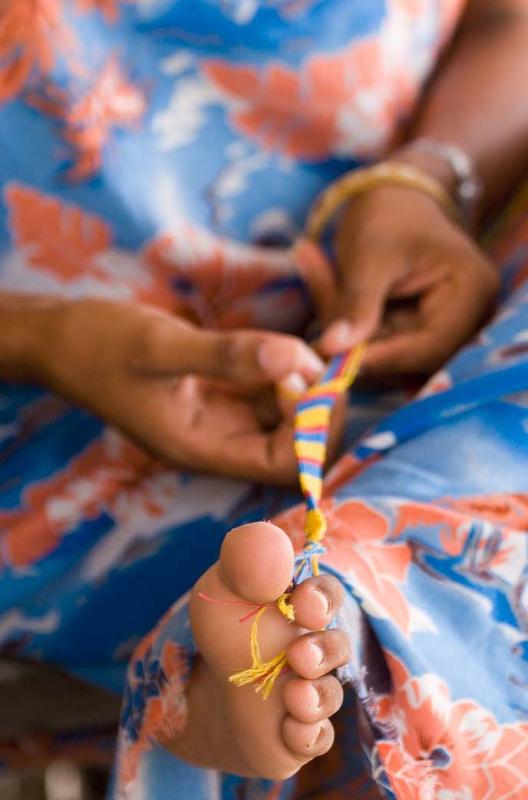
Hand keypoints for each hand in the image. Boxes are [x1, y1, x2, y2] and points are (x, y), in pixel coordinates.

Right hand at [25, 298, 326, 484]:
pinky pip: (265, 390)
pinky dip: (284, 370)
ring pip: (282, 417)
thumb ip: (227, 356)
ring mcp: (218, 417)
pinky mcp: (216, 392)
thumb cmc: (99, 346)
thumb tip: (295, 360)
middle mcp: (217, 441)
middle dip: (314, 408)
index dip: (310, 430)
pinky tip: (287, 345)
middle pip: (292, 446)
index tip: (311, 380)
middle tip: (318, 360)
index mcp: (202, 448)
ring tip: (310, 348)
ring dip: (304, 387)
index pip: (283, 465)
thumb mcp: (160, 347)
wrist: (60, 339)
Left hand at [319, 186, 498, 374]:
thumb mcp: (371, 255)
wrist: (394, 194)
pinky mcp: (416, 331)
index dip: (379, 355)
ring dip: (347, 328)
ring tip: (316, 272)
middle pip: (407, 354)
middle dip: (357, 339)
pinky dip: (348, 323)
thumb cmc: (389, 212)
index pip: (427, 347)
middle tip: (315, 306)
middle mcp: (469, 319)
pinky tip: (324, 281)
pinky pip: (379, 342)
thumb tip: (331, 349)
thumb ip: (356, 304)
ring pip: (387, 351)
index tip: (332, 351)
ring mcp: (444, 327)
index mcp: (472, 294)